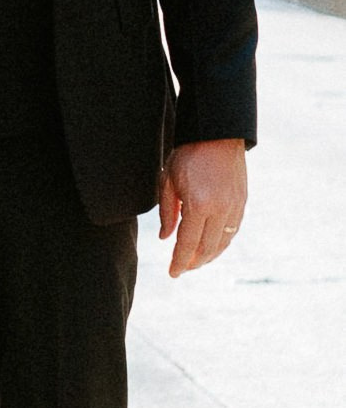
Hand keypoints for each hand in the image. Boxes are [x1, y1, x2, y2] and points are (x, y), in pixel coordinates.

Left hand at [157, 138, 247, 276]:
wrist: (218, 134)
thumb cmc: (188, 154)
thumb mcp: (168, 180)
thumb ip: (167, 213)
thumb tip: (166, 238)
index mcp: (199, 205)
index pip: (187, 244)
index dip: (179, 262)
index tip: (173, 274)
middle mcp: (220, 210)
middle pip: (207, 248)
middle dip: (194, 262)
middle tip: (182, 269)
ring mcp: (235, 207)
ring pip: (223, 242)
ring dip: (209, 256)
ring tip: (196, 261)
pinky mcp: (242, 202)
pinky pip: (233, 230)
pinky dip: (222, 243)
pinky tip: (212, 245)